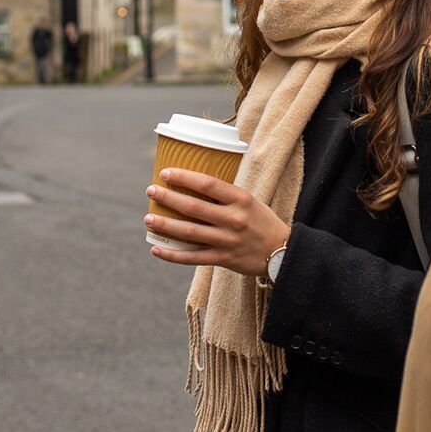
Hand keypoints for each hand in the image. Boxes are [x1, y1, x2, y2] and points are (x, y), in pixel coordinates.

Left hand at [146, 168, 289, 275]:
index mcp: (241, 199)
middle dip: (168, 197)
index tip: (166, 172)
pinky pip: (193, 258)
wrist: (282, 252)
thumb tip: (193, 185)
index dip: (185, 177)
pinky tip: (156, 249)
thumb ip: (225, 195)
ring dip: (166, 224)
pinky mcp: (224, 259)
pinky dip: (173, 255)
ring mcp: (227, 240)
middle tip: (151, 190)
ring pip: (190, 232)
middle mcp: (234, 219)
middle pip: (194, 207)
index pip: (208, 184)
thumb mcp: (249, 201)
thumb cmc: (262, 222)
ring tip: (148, 218)